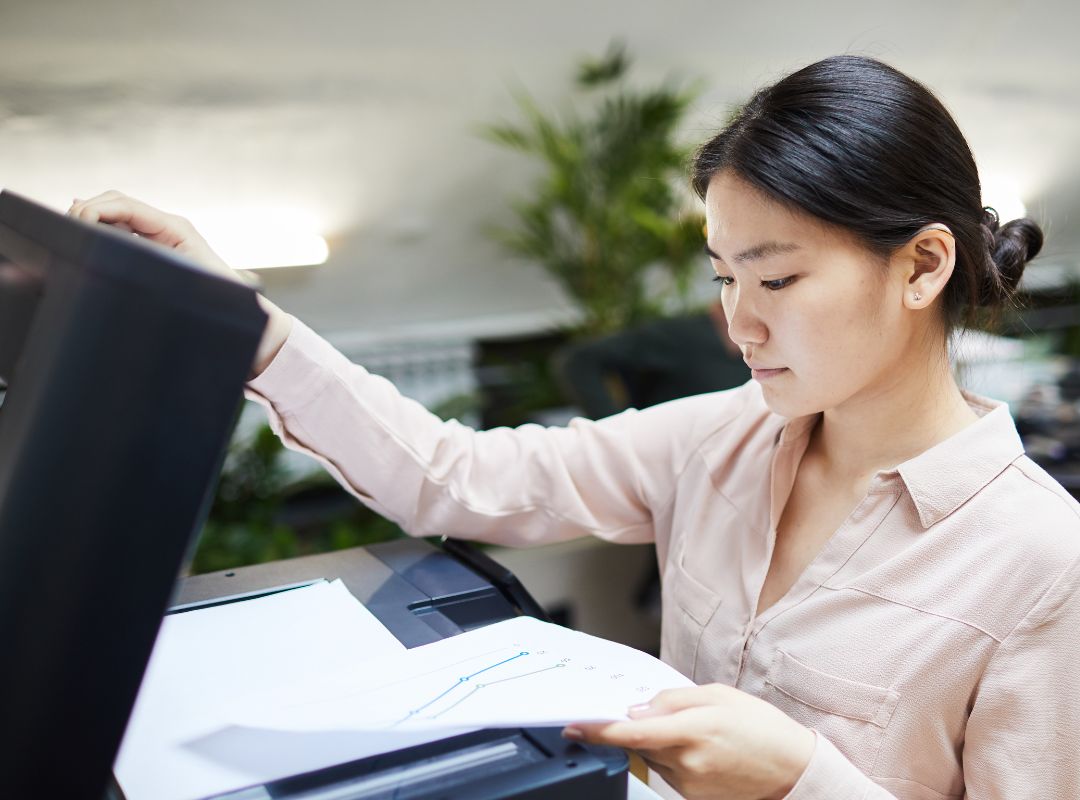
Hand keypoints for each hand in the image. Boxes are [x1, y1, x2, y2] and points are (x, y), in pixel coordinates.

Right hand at [68, 191, 292, 376]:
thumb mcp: (188, 282)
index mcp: (175, 229)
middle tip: (64, 230)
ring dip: (91, 222)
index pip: (125, 204)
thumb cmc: (224, 306)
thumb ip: (155, 264)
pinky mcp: (155, 254)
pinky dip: (100, 235)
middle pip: (116, 204)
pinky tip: (83, 242)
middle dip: (87, 211)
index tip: (75, 225)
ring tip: (70, 235)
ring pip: (115, 218)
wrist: (249, 325)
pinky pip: (122, 236)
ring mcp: (160, 240)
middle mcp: (166, 229)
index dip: (95, 209)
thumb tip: (125, 251)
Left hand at [563, 684, 814, 799]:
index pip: (630, 732)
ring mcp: (689, 786)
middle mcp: (687, 763)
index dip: (597, 731)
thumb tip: (638, 708)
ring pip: (653, 757)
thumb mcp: (719, 695)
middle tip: (669, 713)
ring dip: (660, 741)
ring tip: (699, 731)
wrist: (793, 771)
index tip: (572, 726)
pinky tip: (702, 749)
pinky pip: (669, 772)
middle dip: (641, 725)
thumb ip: (673, 700)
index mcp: (692, 731)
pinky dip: (674, 757)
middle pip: (640, 742)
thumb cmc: (762, 729)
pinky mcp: (693, 798)